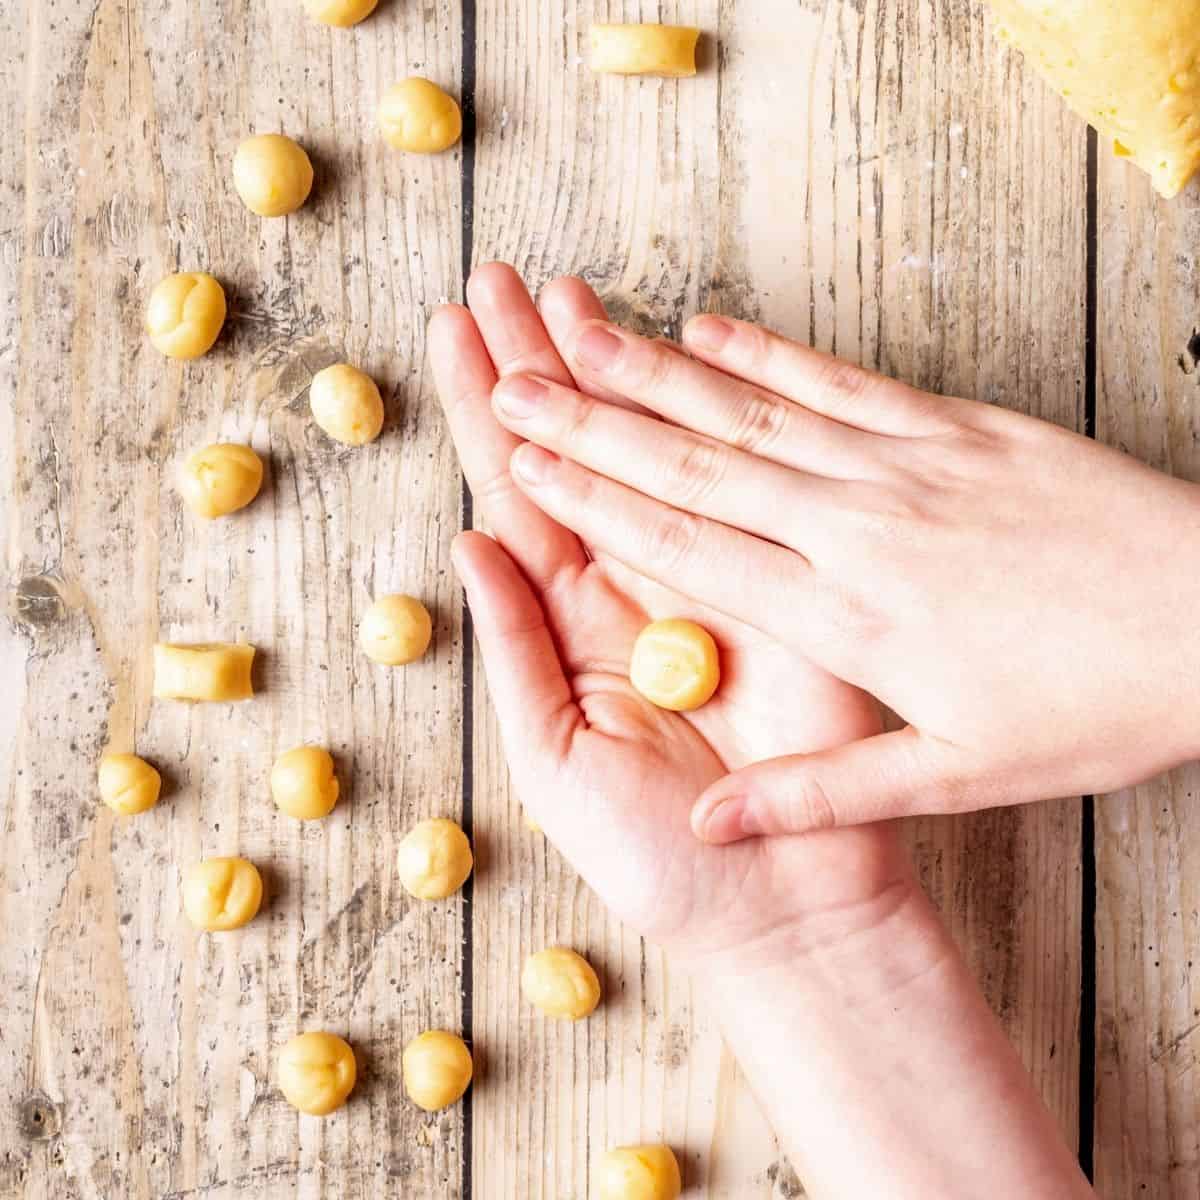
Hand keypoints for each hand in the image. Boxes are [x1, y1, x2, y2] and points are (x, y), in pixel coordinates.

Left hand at [429, 264, 909, 966]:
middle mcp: (630, 585)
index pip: (515, 497)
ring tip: (568, 292)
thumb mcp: (555, 761)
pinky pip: (733, 492)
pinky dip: (702, 424)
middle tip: (498, 279)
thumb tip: (468, 545)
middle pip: (573, 454)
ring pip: (648, 452)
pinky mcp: (781, 584)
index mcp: (567, 624)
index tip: (454, 336)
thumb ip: (517, 652)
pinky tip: (673, 360)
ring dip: (609, 370)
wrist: (780, 902)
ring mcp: (708, 575)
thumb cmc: (658, 854)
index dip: (485, 414)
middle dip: (533, 365)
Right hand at [483, 305, 1199, 838]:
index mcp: (846, 616)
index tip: (525, 471)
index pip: (688, 551)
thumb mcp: (959, 778)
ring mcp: (904, 463)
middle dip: (591, 424)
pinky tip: (707, 327)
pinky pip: (838, 379)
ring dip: (654, 375)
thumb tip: (712, 826)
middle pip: (697, 467)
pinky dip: (766, 352)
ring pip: (752, 412)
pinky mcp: (954, 426)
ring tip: (576, 337)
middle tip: (511, 383)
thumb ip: (821, 795)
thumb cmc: (1098, 704)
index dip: (596, 506)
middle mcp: (856, 525)